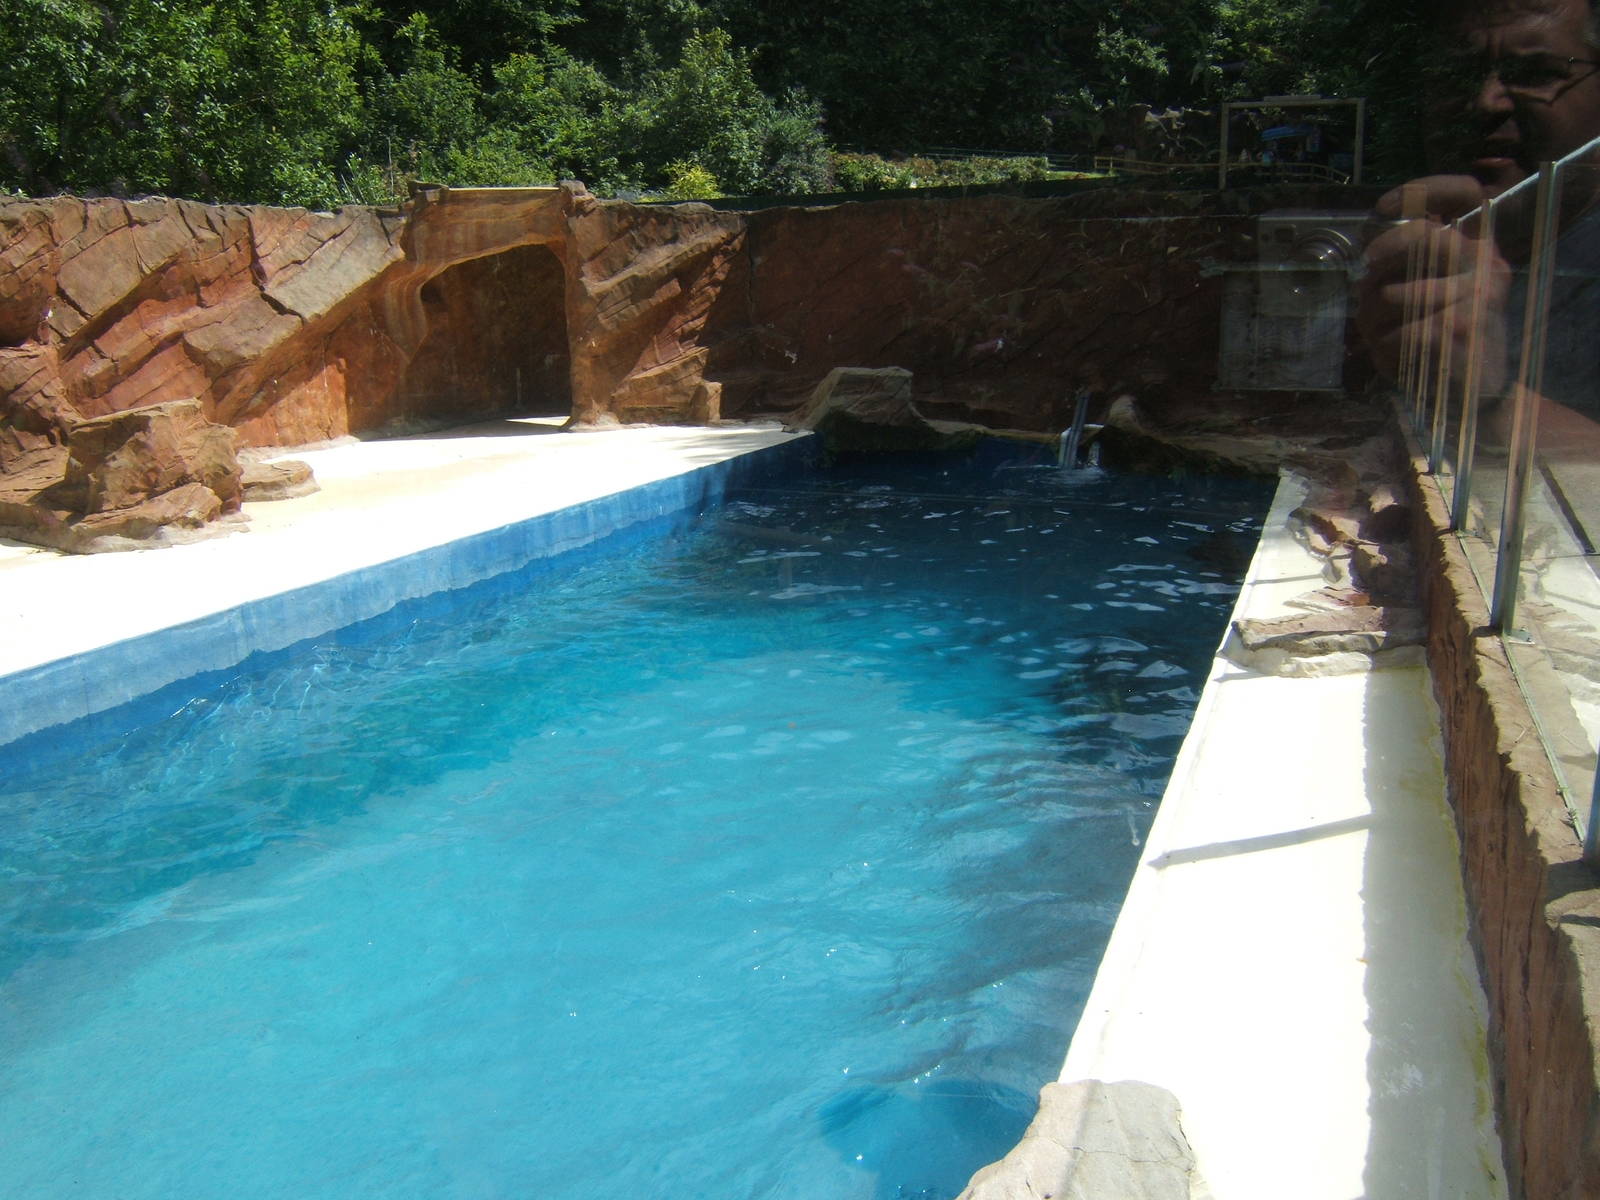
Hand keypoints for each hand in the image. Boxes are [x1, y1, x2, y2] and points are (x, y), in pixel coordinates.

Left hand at [1356, 175, 1509, 394]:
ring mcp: (1477, 296)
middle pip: (1422, 235)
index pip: (1466, 193)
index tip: (1384, 207)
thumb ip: (1411, 264)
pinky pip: (1400, 331)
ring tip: (1379, 334)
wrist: (1476, 397)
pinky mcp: (1460, 330)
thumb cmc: (1444, 342)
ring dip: (1374, 316)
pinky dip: (1386, 349)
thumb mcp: (1432, 292)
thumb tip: (1367, 250)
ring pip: (1398, 291)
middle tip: (1366, 274)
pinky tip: (1396, 360)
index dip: (1422, 189)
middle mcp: (1486, 264)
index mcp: (1480, 249)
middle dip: (1381, 255)